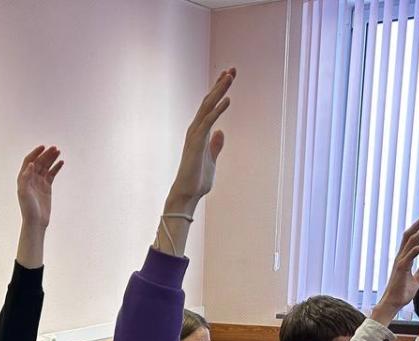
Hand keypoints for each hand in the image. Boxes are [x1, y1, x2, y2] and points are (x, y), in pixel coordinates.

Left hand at [17, 145, 63, 230]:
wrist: (35, 221)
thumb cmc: (28, 208)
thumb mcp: (24, 192)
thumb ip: (26, 178)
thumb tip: (31, 164)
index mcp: (23, 178)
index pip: (29, 161)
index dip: (35, 153)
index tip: (43, 147)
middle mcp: (30, 178)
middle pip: (39, 162)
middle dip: (46, 154)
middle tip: (54, 148)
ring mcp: (39, 182)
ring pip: (46, 167)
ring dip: (51, 159)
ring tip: (58, 151)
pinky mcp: (46, 187)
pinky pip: (51, 174)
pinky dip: (56, 168)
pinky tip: (61, 162)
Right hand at [166, 68, 234, 212]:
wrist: (187, 194)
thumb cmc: (197, 179)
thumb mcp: (211, 159)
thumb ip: (215, 145)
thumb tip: (221, 132)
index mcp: (200, 132)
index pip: (209, 106)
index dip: (219, 91)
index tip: (228, 76)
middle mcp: (195, 129)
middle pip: (208, 101)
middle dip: (220, 84)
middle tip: (232, 69)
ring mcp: (195, 134)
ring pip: (207, 107)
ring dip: (219, 91)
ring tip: (230, 76)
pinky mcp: (196, 142)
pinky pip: (208, 121)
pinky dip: (218, 109)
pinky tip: (228, 99)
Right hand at [372, 213, 418, 324]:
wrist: (392, 304)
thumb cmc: (402, 294)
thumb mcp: (417, 280)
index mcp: (403, 258)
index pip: (410, 238)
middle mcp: (401, 256)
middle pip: (410, 233)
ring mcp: (401, 260)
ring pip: (413, 239)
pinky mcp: (402, 267)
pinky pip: (415, 251)